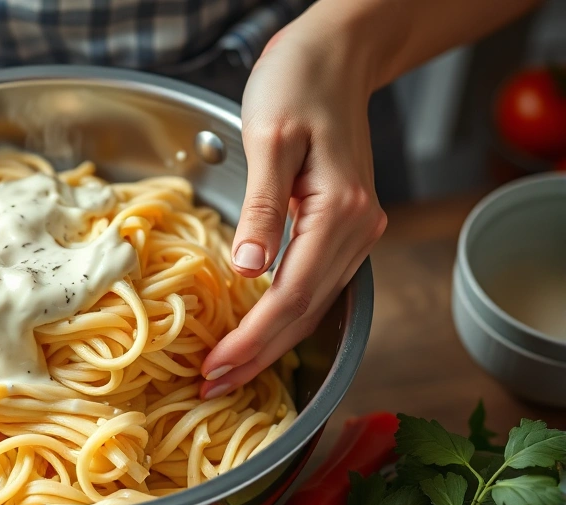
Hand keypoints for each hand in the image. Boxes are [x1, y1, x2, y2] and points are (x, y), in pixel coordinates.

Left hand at [200, 19, 387, 398]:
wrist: (337, 53)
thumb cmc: (299, 82)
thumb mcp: (270, 138)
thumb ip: (261, 207)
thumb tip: (249, 271)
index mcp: (341, 213)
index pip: (291, 297)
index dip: (252, 340)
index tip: (215, 368)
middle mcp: (358, 231)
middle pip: (305, 313)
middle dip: (258, 355)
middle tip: (212, 386)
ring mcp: (356, 232)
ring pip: (311, 305)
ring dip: (269, 343)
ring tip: (227, 371)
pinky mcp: (343, 226)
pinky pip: (312, 284)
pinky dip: (282, 315)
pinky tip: (256, 331)